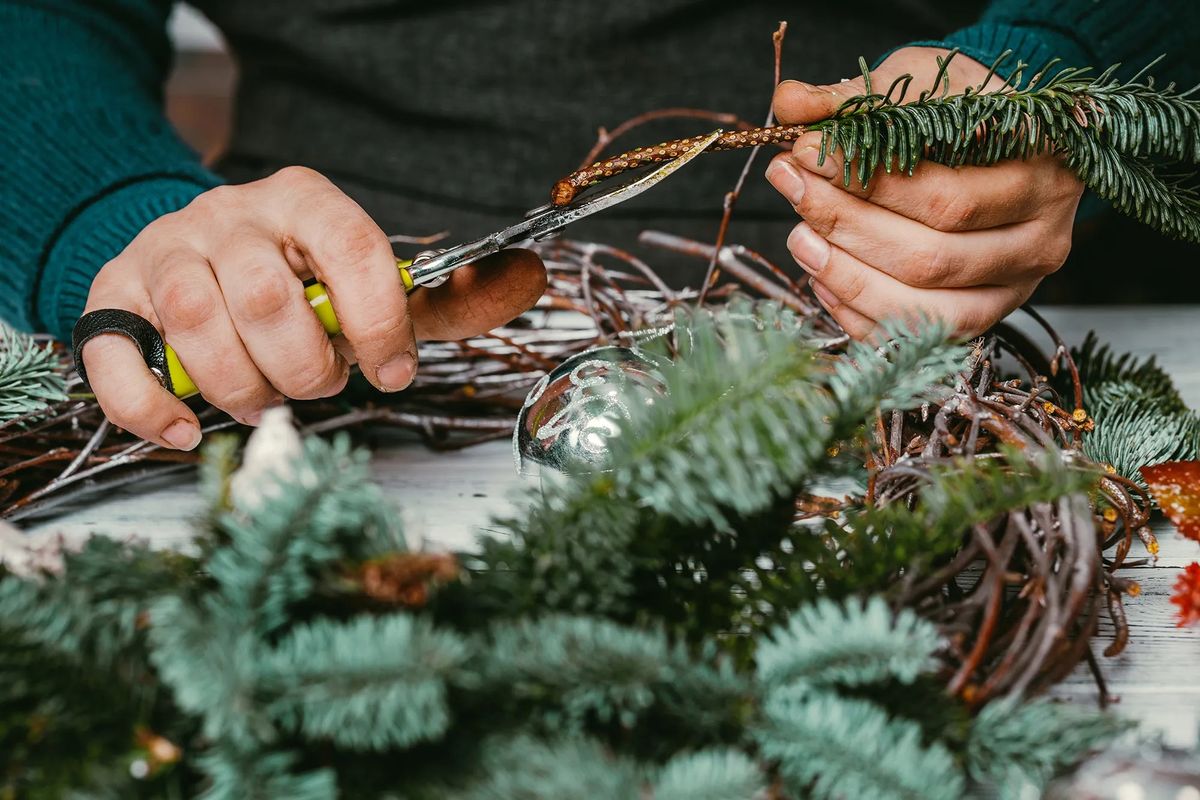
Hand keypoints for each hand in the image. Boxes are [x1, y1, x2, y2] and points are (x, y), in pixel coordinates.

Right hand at [81, 166, 545, 448]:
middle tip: (320, 385)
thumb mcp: (375, 280)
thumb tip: (530, 280)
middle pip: (269, 297)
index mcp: (304, 202)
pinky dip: (153, 408)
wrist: (203, 252)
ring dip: (243, 386)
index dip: (380, 321)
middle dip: (308, 365)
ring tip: (266, 401)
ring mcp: (166, 253)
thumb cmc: (301, 279)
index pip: (352, 249)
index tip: (393, 371)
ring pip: (198, 323)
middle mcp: (231, 218)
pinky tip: (189, 429)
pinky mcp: (114, 298)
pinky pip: (116, 357)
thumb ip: (445, 296)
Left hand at [767, 47, 1082, 339]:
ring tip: (799, 237)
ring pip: (922, 309)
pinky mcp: (981, 321)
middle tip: (792, 187)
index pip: (947, 196)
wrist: (1003, 142)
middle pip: (931, 257)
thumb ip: (858, 98)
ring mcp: (1014, 290)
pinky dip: (857, 313)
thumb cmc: (961, 110)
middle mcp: (1041, 241)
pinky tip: (822, 276)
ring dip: (846, 277)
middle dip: (846, 227)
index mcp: (1043, 175)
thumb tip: (789, 103)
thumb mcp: (920, 83)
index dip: (867, 182)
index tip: (806, 152)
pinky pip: (911, 340)